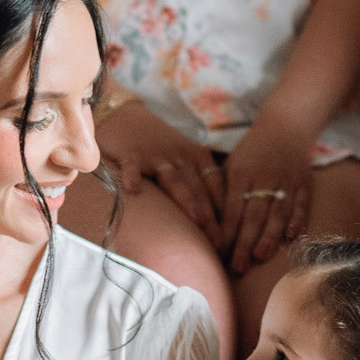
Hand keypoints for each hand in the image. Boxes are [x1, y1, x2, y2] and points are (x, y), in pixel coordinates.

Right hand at [97, 100, 224, 238]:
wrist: (125, 116)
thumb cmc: (159, 145)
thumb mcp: (185, 158)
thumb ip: (199, 183)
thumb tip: (218, 222)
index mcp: (198, 157)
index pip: (216, 186)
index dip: (226, 211)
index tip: (233, 237)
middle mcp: (180, 157)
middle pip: (199, 189)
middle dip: (212, 216)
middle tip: (222, 243)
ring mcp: (155, 156)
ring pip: (174, 180)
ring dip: (187, 200)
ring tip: (198, 222)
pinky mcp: (131, 154)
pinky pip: (133, 167)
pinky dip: (133, 177)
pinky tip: (134, 191)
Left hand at [218, 115, 315, 274]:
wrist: (285, 127)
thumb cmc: (251, 154)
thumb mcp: (232, 166)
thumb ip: (222, 193)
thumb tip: (207, 228)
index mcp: (242, 174)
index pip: (232, 208)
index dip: (226, 231)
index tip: (219, 253)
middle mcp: (264, 177)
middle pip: (254, 214)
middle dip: (245, 242)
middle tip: (238, 266)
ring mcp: (287, 181)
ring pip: (278, 212)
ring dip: (270, 236)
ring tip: (261, 257)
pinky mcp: (304, 184)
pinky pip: (301, 204)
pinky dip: (297, 221)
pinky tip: (292, 237)